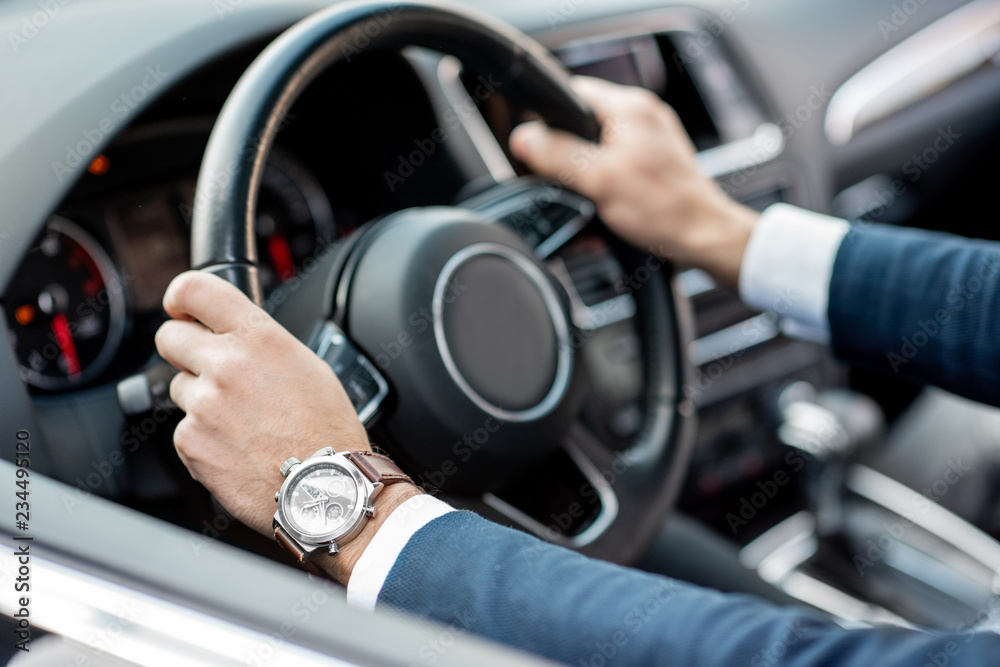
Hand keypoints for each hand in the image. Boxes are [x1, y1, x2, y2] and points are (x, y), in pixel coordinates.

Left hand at [154, 271, 370, 537]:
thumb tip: (237, 338)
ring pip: (180, 388)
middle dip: (185, 350)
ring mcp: (203, 404)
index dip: (181, 297)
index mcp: (259, 338)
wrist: (325, 489)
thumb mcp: (309, 366)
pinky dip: (204, 439)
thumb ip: (264, 344)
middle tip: (211, 370)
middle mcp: (226, 364)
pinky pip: (184, 430)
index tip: (182, 308)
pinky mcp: (190, 441)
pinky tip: (238, 448)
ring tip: (242, 422)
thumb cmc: (328, 432)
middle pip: (169, 337)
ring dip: (201, 400)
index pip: (194, 290)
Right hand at [509, 76, 758, 286]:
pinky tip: (602, 212)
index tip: (538, 148)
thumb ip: (557, 155)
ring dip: (584, 177)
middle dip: (565, 157)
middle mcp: (643, 117)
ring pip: (598, 150)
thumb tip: (524, 138)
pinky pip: (616, 168)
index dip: (547, 119)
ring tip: (587, 203)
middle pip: (582, 124)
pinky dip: (604, 188)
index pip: (572, 92)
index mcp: (630, 108)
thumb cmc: (665, 209)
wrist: (705, 238)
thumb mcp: (598, 180)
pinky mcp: (655, 164)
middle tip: (564, 184)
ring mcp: (651, 140)